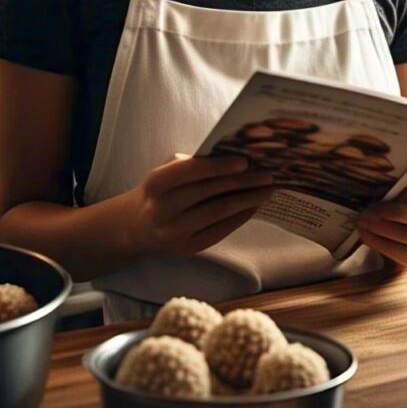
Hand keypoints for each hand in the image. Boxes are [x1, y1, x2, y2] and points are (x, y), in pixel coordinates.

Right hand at [122, 154, 273, 257]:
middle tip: (268, 174)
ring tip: (267, 189)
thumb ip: (194, 163)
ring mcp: (175, 232)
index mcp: (156, 183)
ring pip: (219, 213)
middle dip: (243, 182)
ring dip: (248, 199)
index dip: (219, 166)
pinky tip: (254, 205)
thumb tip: (236, 159)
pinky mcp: (188, 248)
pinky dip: (240, 216)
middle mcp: (162, 210)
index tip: (245, 161)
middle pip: (210, 193)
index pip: (190, 172)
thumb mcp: (168, 170)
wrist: (138, 225)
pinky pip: (220, 230)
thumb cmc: (162, 189)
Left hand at [355, 171, 406, 266]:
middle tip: (372, 208)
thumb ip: (400, 175)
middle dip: (395, 213)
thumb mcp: (403, 176)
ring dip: (383, 229)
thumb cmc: (400, 189)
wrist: (396, 215)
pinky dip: (380, 243)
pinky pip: (401, 254)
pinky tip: (366, 233)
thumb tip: (381, 179)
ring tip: (364, 220)